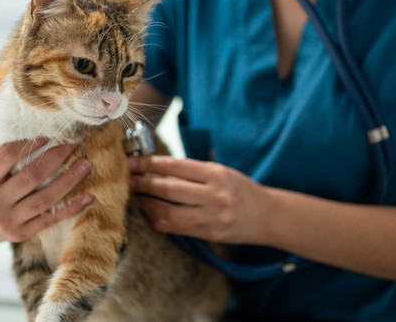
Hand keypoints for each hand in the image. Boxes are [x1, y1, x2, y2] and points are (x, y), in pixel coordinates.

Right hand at [0, 95, 92, 243]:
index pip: (9, 155)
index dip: (30, 142)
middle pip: (31, 176)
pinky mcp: (22, 233)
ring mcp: (9, 219)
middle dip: (56, 158)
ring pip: (45, 199)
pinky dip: (71, 209)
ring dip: (68, 181)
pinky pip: (51, 220)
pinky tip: (89, 197)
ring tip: (87, 164)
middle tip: (77, 142)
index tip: (49, 130)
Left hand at [128, 155, 271, 243]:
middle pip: (169, 189)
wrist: (268, 216)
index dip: (151, 164)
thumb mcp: (222, 172)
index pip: (176, 166)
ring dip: (147, 205)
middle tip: (128, 178)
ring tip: (135, 197)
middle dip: (144, 183)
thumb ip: (194, 171)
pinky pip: (176, 228)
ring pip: (168, 212)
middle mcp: (214, 195)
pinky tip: (150, 212)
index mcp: (217, 174)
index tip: (134, 161)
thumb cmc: (242, 190)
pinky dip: (158, 220)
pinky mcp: (208, 233)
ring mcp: (211, 217)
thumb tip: (158, 167)